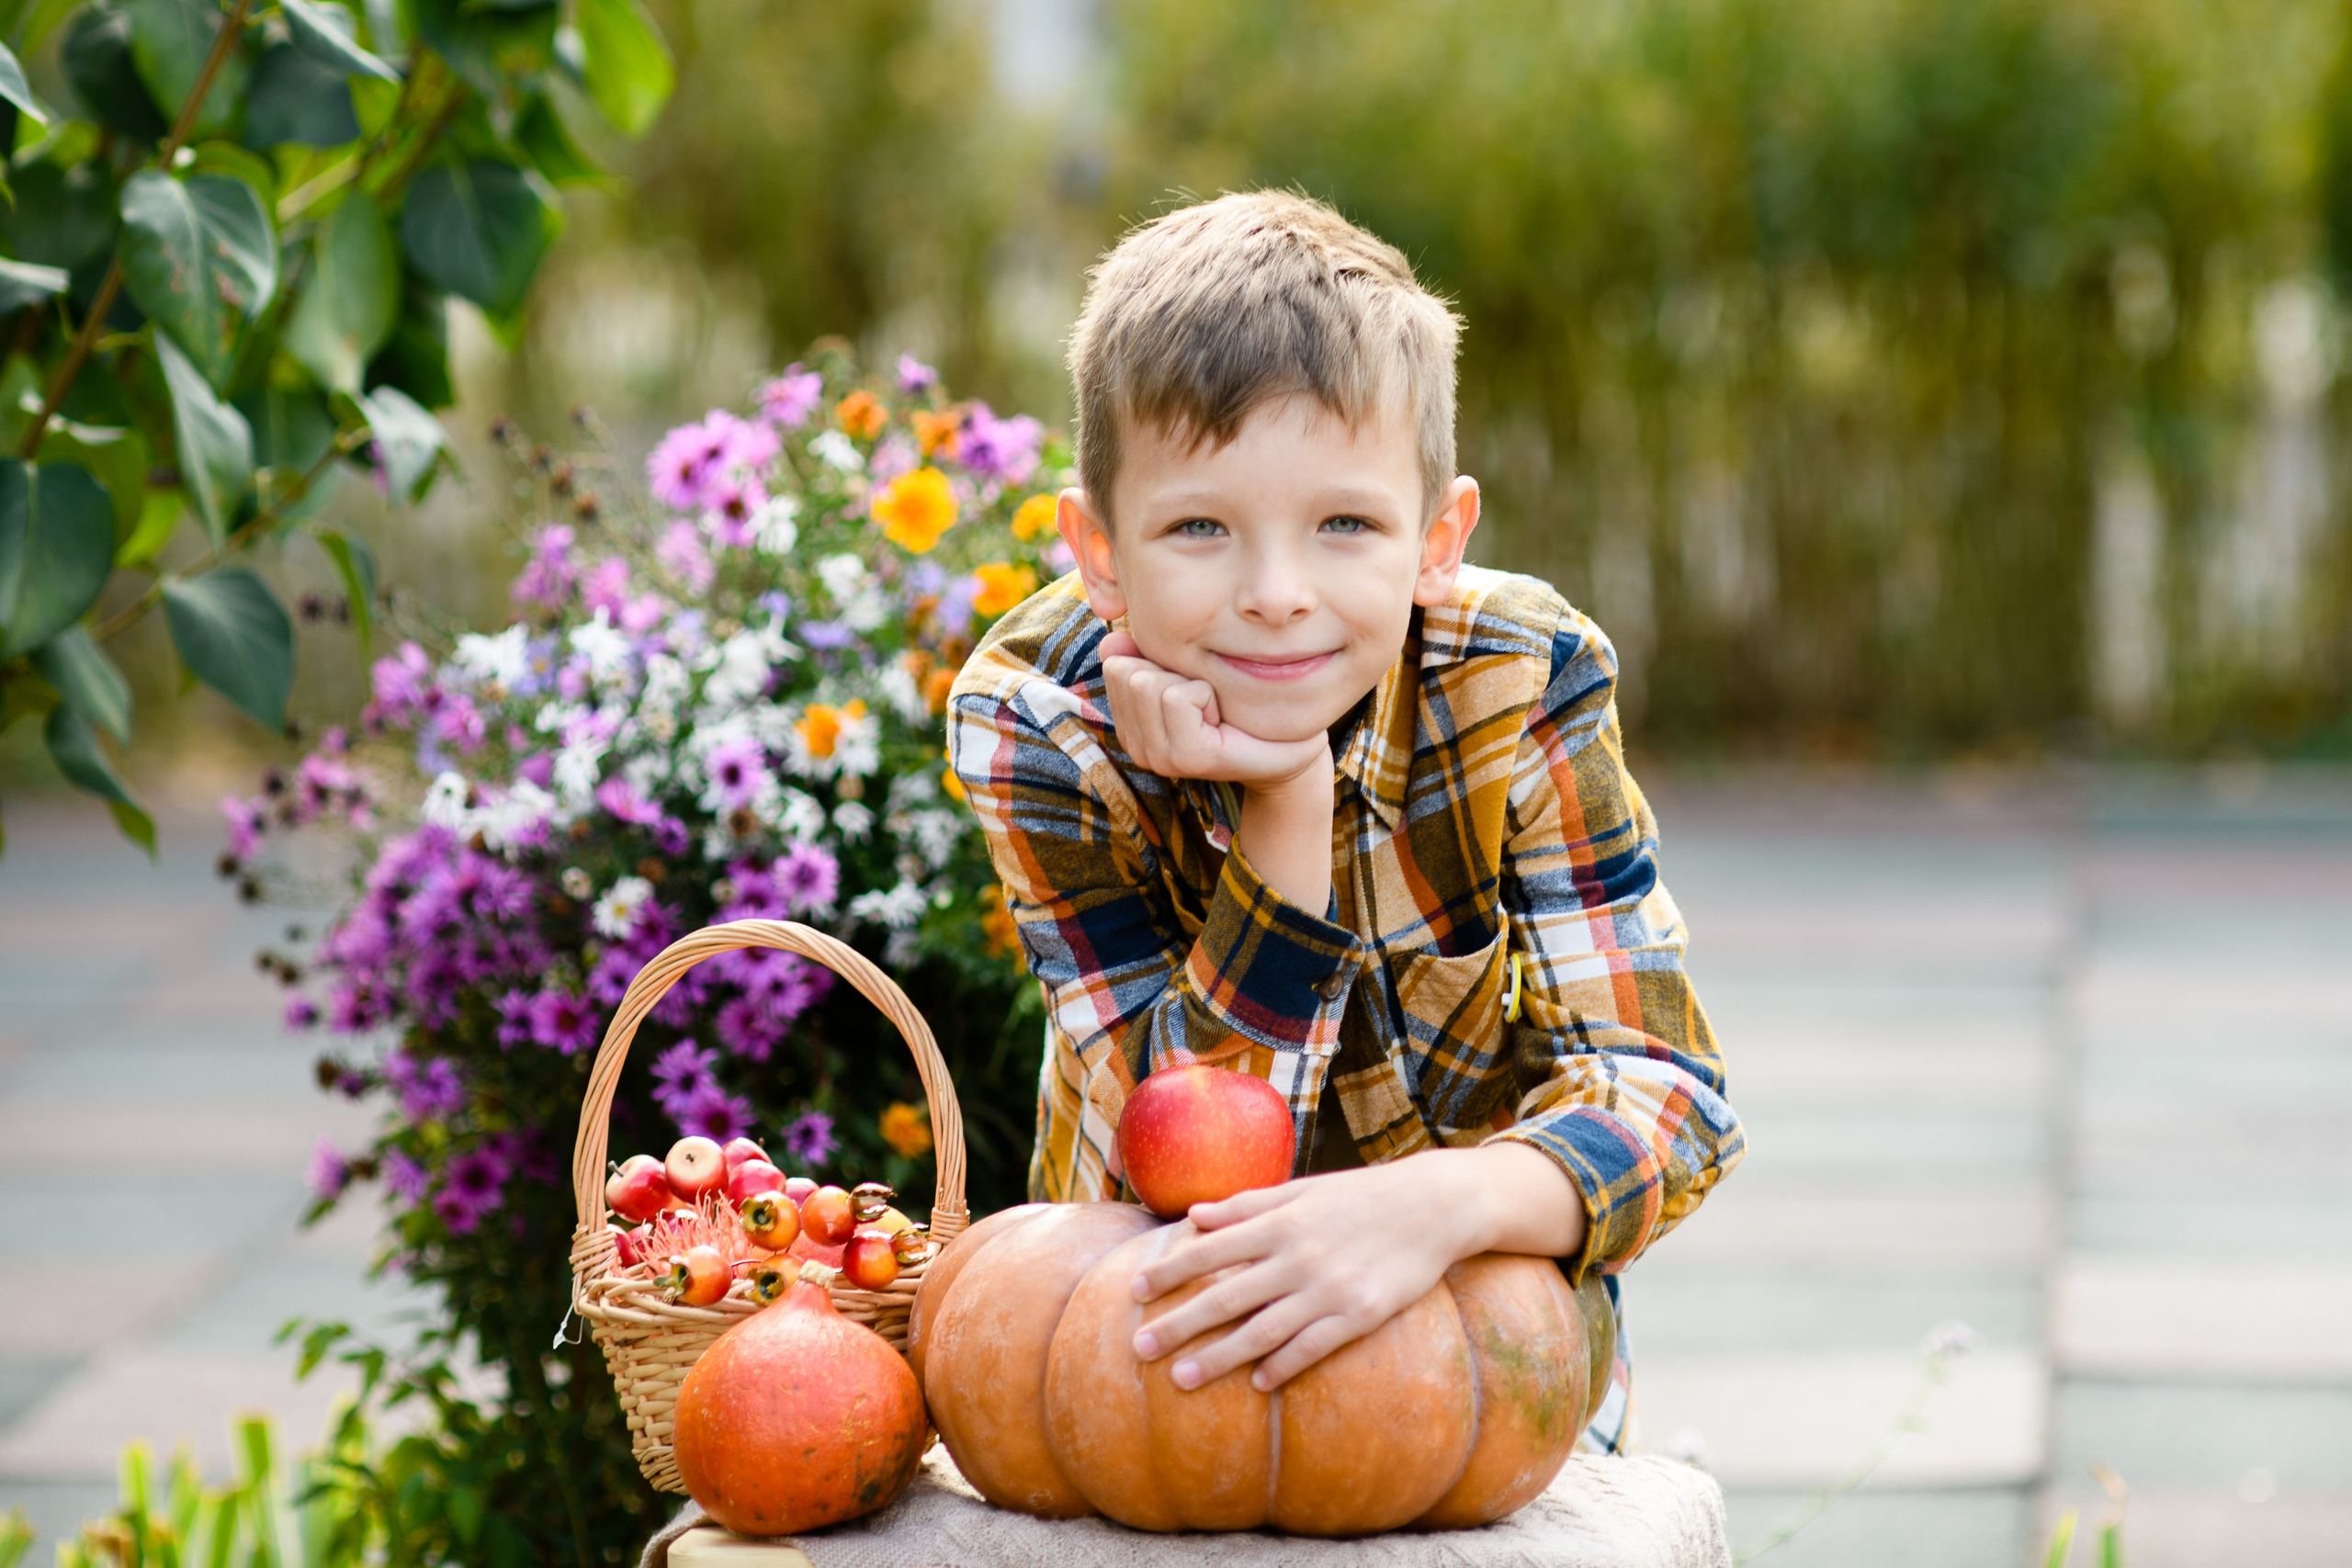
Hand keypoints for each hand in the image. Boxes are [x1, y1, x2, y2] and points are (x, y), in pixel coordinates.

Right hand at [1097, 631, 1326, 788]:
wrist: (1288, 750)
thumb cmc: (1240, 707)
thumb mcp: (1185, 673)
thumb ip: (1145, 657)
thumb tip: (1111, 639)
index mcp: (1130, 726)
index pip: (1114, 664)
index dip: (1156, 662)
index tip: (1188, 689)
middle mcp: (1136, 746)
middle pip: (1124, 670)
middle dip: (1170, 671)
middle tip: (1204, 700)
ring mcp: (1158, 756)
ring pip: (1148, 681)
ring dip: (1189, 683)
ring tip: (1212, 710)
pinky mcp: (1187, 758)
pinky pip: (1179, 696)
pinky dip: (1205, 694)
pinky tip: (1221, 719)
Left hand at [1127, 1143, 1587, 1390]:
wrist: (1432, 1206)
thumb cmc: (1359, 1196)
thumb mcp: (1301, 1190)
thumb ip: (1246, 1205)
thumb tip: (1193, 1217)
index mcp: (1279, 1221)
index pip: (1210, 1249)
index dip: (1170, 1270)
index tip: (1136, 1291)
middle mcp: (1296, 1256)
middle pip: (1225, 1296)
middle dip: (1178, 1323)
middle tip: (1138, 1347)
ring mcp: (1328, 1288)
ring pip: (1261, 1330)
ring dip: (1219, 1357)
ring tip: (1181, 1378)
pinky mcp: (1359, 1315)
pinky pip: (1312, 1347)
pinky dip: (1283, 1365)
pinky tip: (1258, 1383)